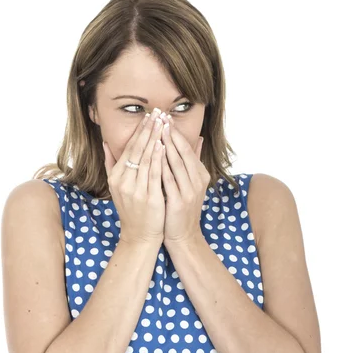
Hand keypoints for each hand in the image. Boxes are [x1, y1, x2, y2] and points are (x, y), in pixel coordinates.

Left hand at [160, 115, 208, 243]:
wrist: (183, 236)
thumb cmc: (181, 208)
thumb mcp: (191, 183)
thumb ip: (193, 161)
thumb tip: (198, 139)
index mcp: (200, 175)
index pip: (187, 149)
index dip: (176, 133)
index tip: (165, 117)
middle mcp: (197, 181)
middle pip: (183, 153)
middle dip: (171, 134)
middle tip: (160, 117)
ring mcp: (189, 191)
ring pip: (176, 164)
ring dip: (166, 146)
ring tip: (156, 130)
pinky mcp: (179, 202)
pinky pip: (168, 180)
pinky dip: (161, 167)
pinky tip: (152, 156)